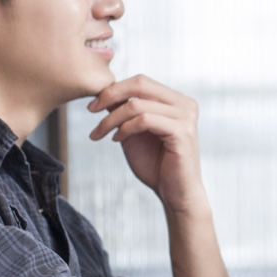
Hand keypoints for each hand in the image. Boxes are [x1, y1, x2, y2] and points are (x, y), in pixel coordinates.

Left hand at [87, 75, 205, 214]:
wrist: (175, 194)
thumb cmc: (156, 165)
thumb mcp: (134, 132)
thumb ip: (125, 112)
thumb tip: (104, 92)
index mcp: (177, 101)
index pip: (141, 82)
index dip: (114, 89)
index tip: (92, 105)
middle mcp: (185, 104)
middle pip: (141, 84)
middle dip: (111, 95)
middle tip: (90, 110)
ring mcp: (186, 117)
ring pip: (138, 105)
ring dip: (112, 119)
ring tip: (101, 133)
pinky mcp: (182, 132)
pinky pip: (144, 120)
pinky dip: (125, 128)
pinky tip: (116, 140)